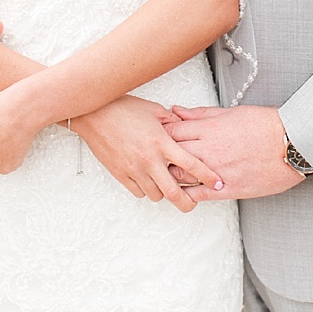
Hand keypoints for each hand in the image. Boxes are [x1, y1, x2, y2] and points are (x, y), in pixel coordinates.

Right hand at [70, 96, 222, 213]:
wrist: (95, 115)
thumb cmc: (123, 109)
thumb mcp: (155, 110)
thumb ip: (173, 121)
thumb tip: (185, 127)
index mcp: (162, 143)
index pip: (191, 164)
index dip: (207, 176)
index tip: (217, 182)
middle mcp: (149, 160)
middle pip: (174, 192)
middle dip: (187, 202)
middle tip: (193, 202)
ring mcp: (134, 169)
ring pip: (155, 195)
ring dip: (164, 193)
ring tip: (167, 185)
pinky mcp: (120, 174)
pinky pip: (138, 192)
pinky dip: (146, 190)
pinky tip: (149, 181)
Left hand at [163, 104, 305, 201]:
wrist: (292, 144)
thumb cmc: (266, 125)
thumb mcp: (232, 112)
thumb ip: (202, 114)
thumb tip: (178, 110)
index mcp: (210, 128)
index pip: (172, 131)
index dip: (160, 134)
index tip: (156, 136)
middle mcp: (209, 149)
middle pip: (170, 154)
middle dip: (160, 156)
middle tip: (155, 157)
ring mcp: (217, 170)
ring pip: (180, 176)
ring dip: (170, 176)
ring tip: (167, 175)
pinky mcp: (228, 188)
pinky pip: (198, 195)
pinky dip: (186, 195)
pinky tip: (183, 194)